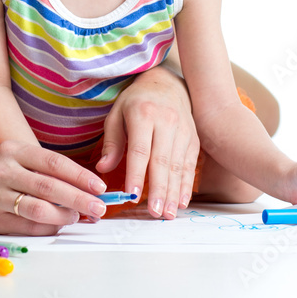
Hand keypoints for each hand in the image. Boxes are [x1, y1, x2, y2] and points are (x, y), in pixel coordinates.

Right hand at [0, 140, 106, 234]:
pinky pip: (28, 226)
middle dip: (79, 199)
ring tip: (78, 216)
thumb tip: (83, 187)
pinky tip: (59, 224)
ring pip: (39, 208)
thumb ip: (43, 170)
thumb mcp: (13, 159)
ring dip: (65, 215)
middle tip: (99, 207)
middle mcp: (3, 170)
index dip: (80, 175)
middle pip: (50, 186)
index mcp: (12, 150)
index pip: (53, 162)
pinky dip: (48, 226)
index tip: (99, 186)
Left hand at [96, 65, 200, 218]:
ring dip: (173, 192)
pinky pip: (189, 165)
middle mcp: (166, 122)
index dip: (136, 174)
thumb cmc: (136, 100)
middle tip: (154, 213)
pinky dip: (186, 185)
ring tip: (167, 214)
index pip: (139, 149)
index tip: (132, 195)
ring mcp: (183, 130)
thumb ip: (112, 141)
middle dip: (158, 190)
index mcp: (143, 114)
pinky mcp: (193, 139)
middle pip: (161, 161)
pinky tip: (181, 201)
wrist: (166, 83)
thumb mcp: (117, 113)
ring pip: (177, 166)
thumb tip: (103, 168)